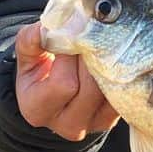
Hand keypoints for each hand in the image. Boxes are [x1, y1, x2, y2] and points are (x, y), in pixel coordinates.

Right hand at [14, 22, 118, 142]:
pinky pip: (124, 91)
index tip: (70, 37)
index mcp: (38, 110)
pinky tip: (113, 55)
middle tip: (91, 35)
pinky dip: (121, 71)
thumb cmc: (39, 70)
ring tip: (101, 44)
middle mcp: (67, 124)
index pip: (63, 84)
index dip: (69, 57)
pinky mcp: (114, 117)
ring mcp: (94, 123)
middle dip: (92, 57)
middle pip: (91, 87)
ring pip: (110, 88)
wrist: (53, 88)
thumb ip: (31, 39)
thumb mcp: (28, 54)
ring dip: (108, 62)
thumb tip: (47, 27)